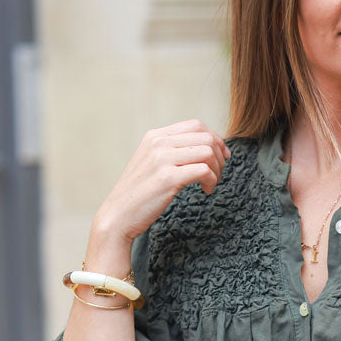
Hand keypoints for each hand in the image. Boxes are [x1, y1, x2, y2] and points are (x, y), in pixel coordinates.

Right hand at [91, 119, 229, 246]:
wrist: (118, 215)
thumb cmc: (139, 194)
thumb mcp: (151, 163)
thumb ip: (171, 152)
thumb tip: (203, 148)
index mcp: (155, 136)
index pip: (196, 125)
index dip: (215, 139)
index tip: (222, 156)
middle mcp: (158, 143)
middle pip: (206, 137)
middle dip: (220, 155)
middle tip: (218, 173)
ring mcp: (163, 159)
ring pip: (208, 152)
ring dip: (217, 169)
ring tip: (211, 184)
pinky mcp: (168, 178)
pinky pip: (204, 170)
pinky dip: (212, 180)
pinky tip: (206, 190)